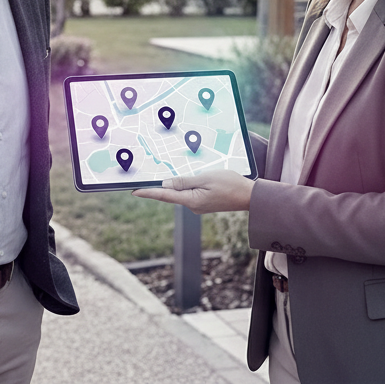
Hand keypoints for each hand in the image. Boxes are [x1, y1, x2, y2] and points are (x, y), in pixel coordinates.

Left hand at [131, 169, 254, 214]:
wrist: (250, 196)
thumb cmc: (230, 184)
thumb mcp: (206, 178)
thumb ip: (185, 181)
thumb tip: (165, 185)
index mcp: (192, 200)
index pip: (165, 196)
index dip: (148, 192)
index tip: (134, 191)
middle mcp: (193, 206)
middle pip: (171, 195)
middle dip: (158, 188)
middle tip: (142, 181)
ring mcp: (199, 205)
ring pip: (181, 193)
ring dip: (173, 186)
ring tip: (164, 178)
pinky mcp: (204, 202)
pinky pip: (190, 193)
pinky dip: (184, 186)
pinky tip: (183, 180)